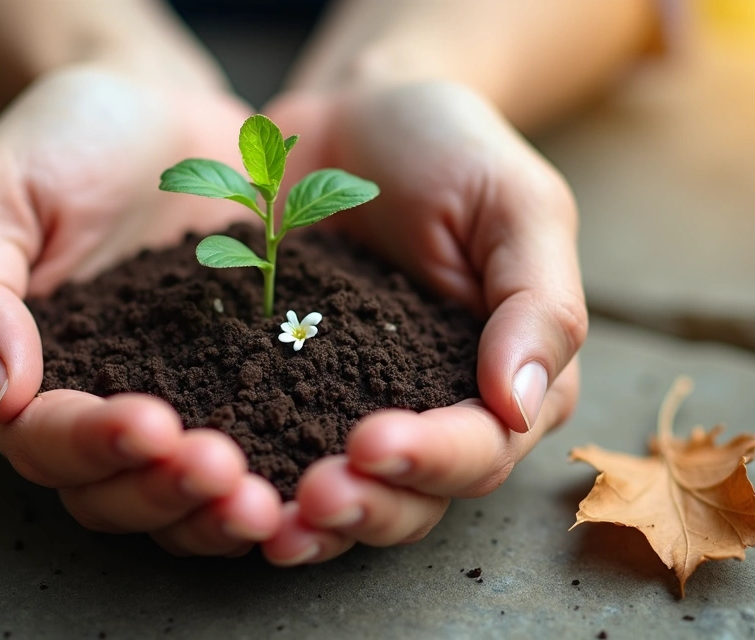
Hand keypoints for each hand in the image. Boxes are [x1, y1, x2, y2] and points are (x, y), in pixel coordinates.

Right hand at [0, 67, 281, 554]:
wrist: (159, 108)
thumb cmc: (63, 135)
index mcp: (4, 374)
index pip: (37, 439)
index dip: (90, 445)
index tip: (152, 424)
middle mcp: (76, 409)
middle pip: (105, 492)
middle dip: (162, 491)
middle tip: (223, 471)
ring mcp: (156, 406)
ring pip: (170, 498)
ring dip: (213, 512)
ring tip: (268, 502)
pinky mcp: (224, 393)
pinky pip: (243, 452)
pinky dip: (269, 476)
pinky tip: (311, 478)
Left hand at [259, 81, 586, 563]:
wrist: (351, 119)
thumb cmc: (448, 149)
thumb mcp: (515, 202)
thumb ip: (537, 301)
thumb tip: (521, 403)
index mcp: (507, 378)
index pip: (483, 448)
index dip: (432, 459)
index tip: (370, 441)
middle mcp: (438, 413)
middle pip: (415, 498)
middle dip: (366, 506)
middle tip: (311, 497)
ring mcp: (359, 412)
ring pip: (349, 500)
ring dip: (312, 523)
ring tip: (264, 520)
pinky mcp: (291, 398)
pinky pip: (278, 458)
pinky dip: (256, 487)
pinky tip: (216, 493)